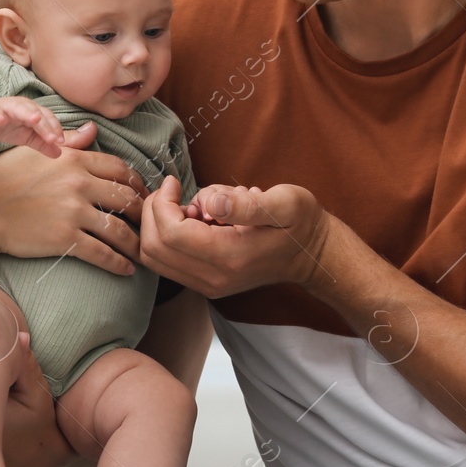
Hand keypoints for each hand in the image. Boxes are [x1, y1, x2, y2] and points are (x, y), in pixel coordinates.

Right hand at [0, 97, 64, 158]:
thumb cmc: (10, 127)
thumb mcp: (28, 138)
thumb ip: (42, 144)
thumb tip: (59, 153)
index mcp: (34, 111)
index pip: (48, 117)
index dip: (55, 128)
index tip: (61, 141)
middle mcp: (23, 106)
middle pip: (36, 113)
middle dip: (45, 125)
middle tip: (52, 138)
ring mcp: (7, 107)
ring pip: (19, 108)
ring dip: (27, 113)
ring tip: (35, 119)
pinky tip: (0, 120)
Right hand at [0, 122, 148, 276]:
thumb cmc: (1, 178)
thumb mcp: (34, 150)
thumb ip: (68, 142)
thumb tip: (93, 130)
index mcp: (73, 159)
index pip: (119, 168)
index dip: (136, 182)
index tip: (143, 193)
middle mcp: (79, 183)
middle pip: (126, 197)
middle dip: (144, 212)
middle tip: (151, 222)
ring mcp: (73, 212)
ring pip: (120, 228)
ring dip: (137, 242)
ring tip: (145, 251)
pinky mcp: (66, 239)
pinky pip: (102, 253)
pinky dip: (119, 263)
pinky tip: (127, 270)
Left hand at [140, 176, 331, 298]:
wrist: (312, 255)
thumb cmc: (300, 223)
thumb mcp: (284, 203)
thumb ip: (246, 205)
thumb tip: (210, 202)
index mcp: (229, 258)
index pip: (170, 234)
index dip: (163, 203)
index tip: (175, 182)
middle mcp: (213, 279)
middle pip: (153, 249)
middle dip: (154, 213)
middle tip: (174, 191)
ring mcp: (207, 285)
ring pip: (154, 258)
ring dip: (159, 225)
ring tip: (187, 206)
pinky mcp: (205, 282)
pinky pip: (166, 261)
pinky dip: (167, 236)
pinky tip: (193, 220)